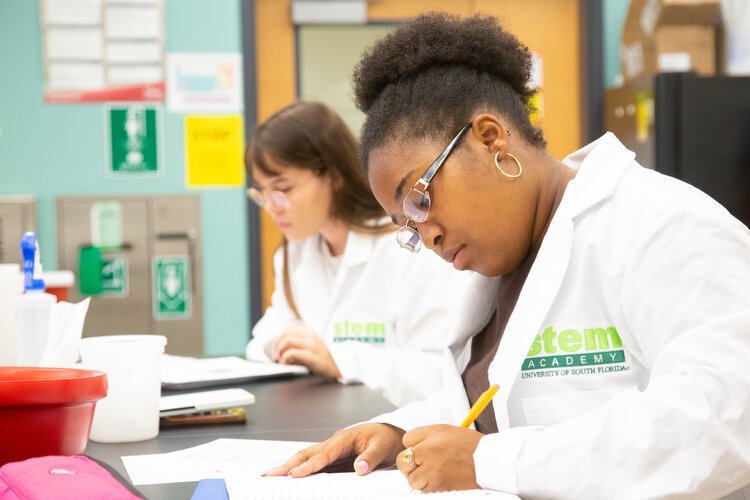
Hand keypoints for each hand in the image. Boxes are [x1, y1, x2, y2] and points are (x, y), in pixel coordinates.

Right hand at [263, 423, 404, 477]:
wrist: (389, 436)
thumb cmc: (385, 438)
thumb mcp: (383, 447)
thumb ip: (371, 457)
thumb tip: (360, 468)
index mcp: (344, 438)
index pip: (323, 454)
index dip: (309, 465)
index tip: (294, 474)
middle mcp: (334, 444)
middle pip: (307, 454)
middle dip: (288, 464)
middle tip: (269, 474)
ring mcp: (332, 452)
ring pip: (307, 459)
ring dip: (290, 467)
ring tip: (273, 476)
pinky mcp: (334, 460)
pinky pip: (315, 466)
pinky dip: (302, 471)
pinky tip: (292, 478)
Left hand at [273, 324, 341, 378]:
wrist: (337, 369)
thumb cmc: (321, 359)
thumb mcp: (310, 346)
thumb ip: (297, 344)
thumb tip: (279, 348)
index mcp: (309, 332)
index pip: (287, 329)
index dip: (278, 339)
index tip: (276, 349)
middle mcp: (310, 336)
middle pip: (285, 334)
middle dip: (276, 345)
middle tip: (276, 356)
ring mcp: (311, 345)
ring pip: (287, 341)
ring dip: (280, 352)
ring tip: (281, 360)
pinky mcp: (311, 356)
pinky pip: (291, 353)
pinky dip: (285, 358)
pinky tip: (286, 364)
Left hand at [396, 424, 482, 492]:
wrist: (488, 463)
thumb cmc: (468, 445)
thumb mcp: (444, 430)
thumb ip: (422, 435)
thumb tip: (407, 444)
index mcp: (429, 442)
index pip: (405, 442)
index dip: (413, 444)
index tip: (421, 446)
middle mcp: (428, 460)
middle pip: (403, 463)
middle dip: (410, 462)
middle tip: (422, 461)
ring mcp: (433, 478)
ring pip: (413, 480)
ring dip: (419, 476)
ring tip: (434, 470)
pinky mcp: (439, 490)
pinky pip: (425, 490)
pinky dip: (429, 486)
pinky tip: (441, 478)